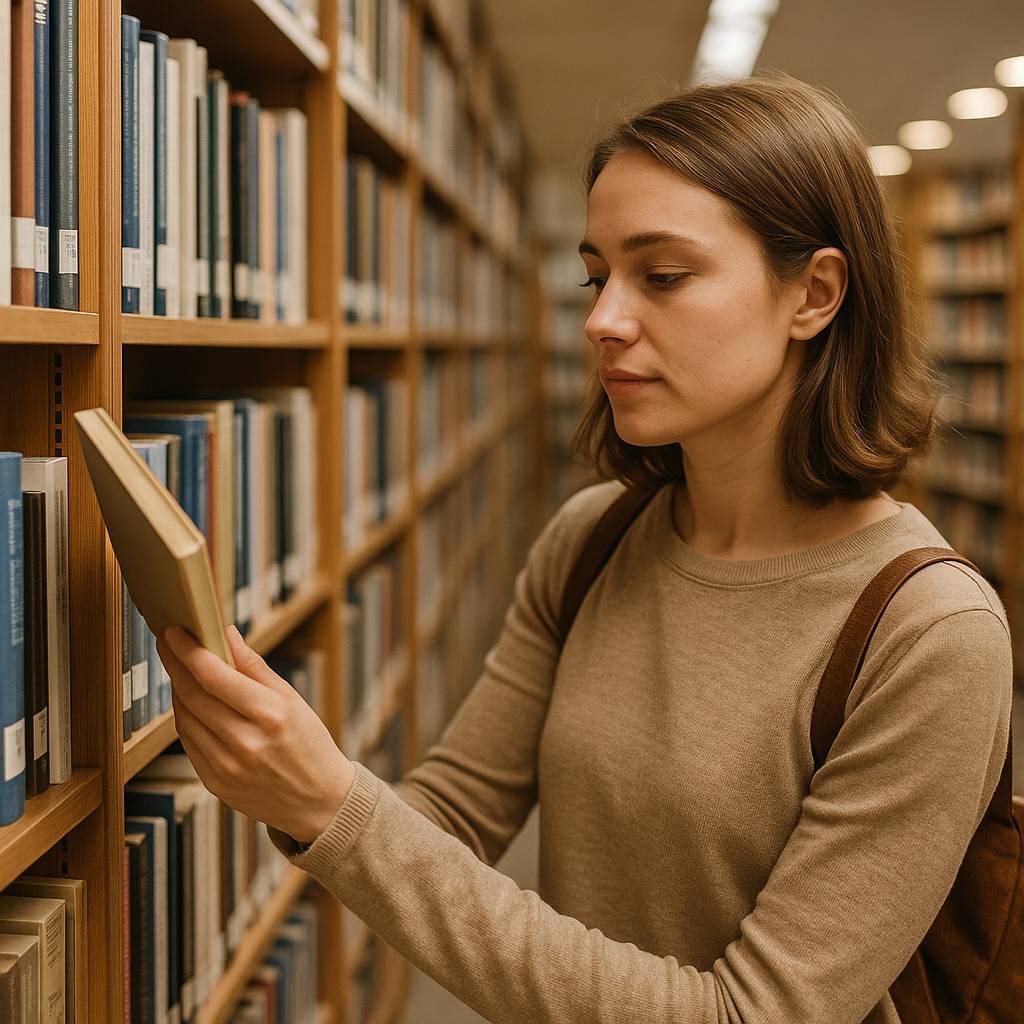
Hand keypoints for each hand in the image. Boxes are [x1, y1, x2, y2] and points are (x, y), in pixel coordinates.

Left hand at [157, 624, 356, 844]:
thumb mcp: (292, 699)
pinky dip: (186, 718)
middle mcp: (245, 742)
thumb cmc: (309, 743)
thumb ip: (254, 667)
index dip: (188, 651)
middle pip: (193, 695)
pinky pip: (189, 742)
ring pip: (185, 719)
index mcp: (270, 715)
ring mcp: (227, 766)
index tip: (174, 630)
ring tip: (181, 670)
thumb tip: (225, 635)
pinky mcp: (215, 783)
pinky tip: (191, 704)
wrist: (318, 801)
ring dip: (178, 690)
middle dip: (175, 664)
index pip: (214, 676)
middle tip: (167, 642)